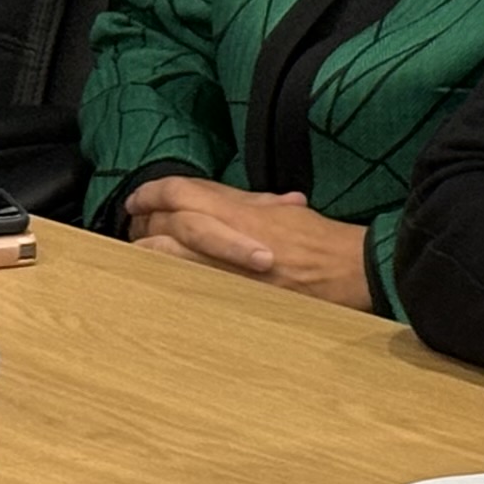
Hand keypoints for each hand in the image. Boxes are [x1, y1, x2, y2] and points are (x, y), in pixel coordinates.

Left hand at [120, 177, 374, 311]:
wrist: (347, 271)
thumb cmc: (323, 242)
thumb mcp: (288, 212)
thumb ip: (261, 206)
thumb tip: (254, 203)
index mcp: (237, 206)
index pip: (178, 191)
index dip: (150, 194)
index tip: (137, 201)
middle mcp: (224, 231)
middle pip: (164, 221)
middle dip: (143, 224)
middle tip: (135, 229)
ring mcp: (221, 264)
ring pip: (163, 253)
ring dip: (146, 252)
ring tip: (138, 255)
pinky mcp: (225, 292)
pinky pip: (180, 283)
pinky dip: (163, 279)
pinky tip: (153, 282)